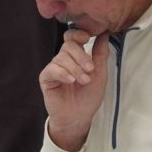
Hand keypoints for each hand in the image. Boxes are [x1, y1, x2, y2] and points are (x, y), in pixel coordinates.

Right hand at [40, 29, 107, 150]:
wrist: (79, 117)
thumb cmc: (88, 97)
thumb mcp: (100, 73)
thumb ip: (101, 54)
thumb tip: (105, 34)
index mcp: (76, 56)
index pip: (73, 37)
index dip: (78, 34)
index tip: (88, 38)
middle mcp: (64, 60)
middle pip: (69, 45)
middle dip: (81, 56)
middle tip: (90, 70)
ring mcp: (54, 68)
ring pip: (62, 57)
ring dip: (75, 69)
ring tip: (84, 81)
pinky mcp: (46, 78)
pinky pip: (52, 69)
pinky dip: (63, 73)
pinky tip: (70, 81)